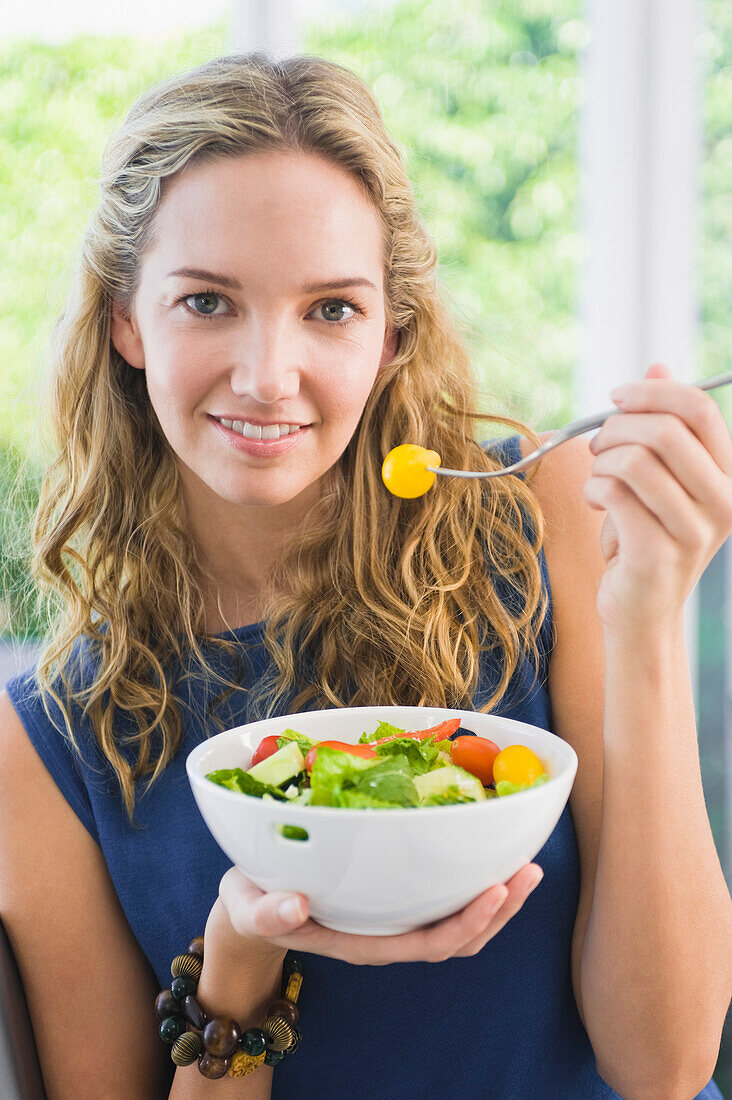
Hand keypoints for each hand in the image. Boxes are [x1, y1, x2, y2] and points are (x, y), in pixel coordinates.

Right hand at [215, 862, 543, 965]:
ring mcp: (395, 918)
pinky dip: (472, 879)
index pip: (428, 944)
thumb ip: (266, 913)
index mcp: (364, 943)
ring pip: (459, 920)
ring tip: (527, 863)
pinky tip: (487, 850)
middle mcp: (388, 936)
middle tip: (530, 870)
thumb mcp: (249, 908)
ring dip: (498, 897)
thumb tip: (295, 907)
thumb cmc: (252, 905)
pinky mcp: (395, 897)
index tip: (496, 890)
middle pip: (459, 937)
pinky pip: (444, 898)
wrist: (248, 906)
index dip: (467, 922)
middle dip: (500, 909)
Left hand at [585, 363, 731, 636]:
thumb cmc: (644, 536)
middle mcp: (723, 502)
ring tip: (597, 479)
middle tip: (596, 445)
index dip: (653, 391)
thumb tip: (658, 364)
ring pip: (636, 461)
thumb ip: (662, 423)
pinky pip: (617, 493)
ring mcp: (694, 530)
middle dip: (617, 428)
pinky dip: (595, 489)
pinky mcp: (658, 553)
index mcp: (730, 475)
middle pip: (666, 431)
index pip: (700, 409)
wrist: (640, 609)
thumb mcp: (659, 476)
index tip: (617, 395)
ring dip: (602, 462)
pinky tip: (596, 502)